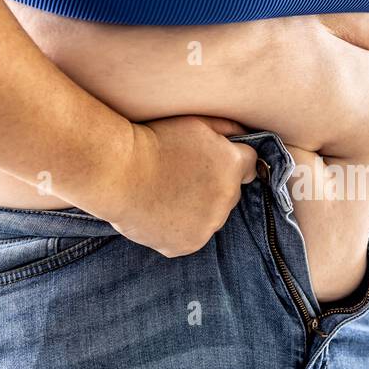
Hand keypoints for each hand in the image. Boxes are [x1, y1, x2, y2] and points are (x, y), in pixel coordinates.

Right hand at [111, 116, 256, 257]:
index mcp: (233, 167)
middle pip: (229, 194)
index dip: (230, 161)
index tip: (211, 161)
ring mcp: (207, 226)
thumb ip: (228, 130)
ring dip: (197, 209)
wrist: (118, 172)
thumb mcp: (196, 123)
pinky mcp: (187, 244)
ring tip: (167, 194)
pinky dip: (178, 228)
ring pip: (210, 217)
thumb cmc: (155, 141)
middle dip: (213, 186)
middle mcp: (227, 199)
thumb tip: (246, 137)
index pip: (249, 165)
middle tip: (181, 176)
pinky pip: (190, 236)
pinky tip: (160, 212)